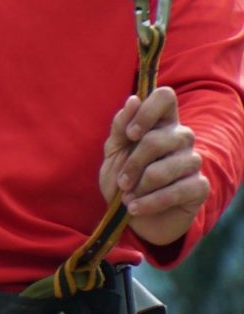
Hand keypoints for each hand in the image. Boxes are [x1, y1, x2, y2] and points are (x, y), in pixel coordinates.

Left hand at [99, 87, 207, 247]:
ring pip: (164, 168)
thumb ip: (120, 127)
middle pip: (157, 139)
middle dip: (132, 164)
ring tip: (128, 198)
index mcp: (160, 123)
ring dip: (139, 186)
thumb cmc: (123, 180)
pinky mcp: (200, 186)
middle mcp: (181, 137)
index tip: (130, 135)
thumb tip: (132, 99)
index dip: (147, 111)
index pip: (165, 96)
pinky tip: (137, 208)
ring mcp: (193, 161)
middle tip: (122, 182)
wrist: (133, 217)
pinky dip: (150, 202)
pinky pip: (176, 191)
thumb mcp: (114, 153)